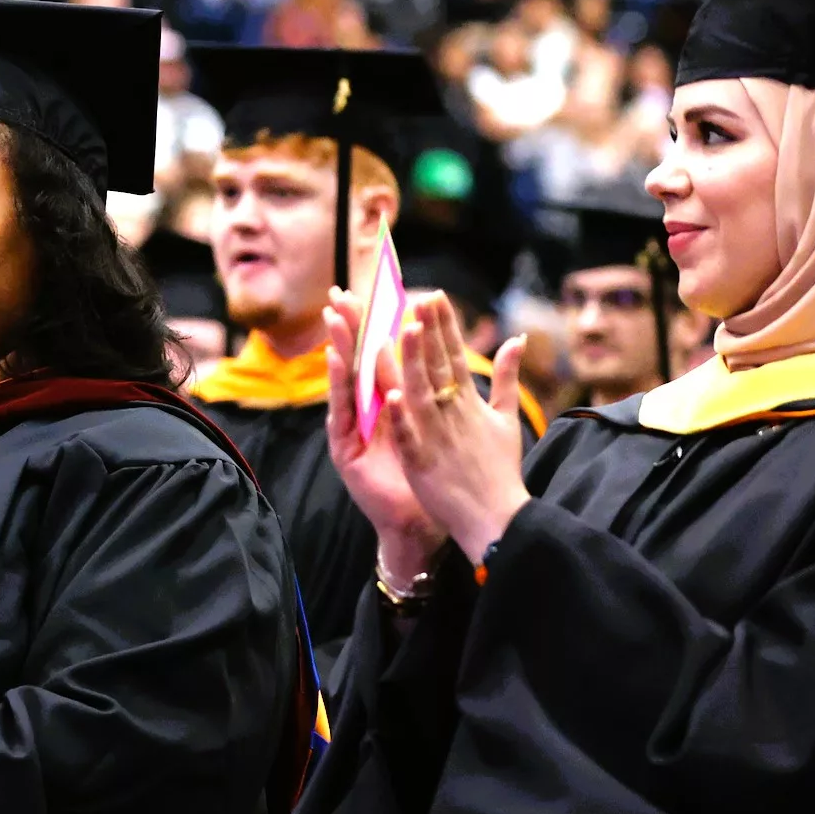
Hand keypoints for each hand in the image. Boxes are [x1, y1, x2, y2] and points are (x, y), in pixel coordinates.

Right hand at [321, 288, 445, 575]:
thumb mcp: (448, 424)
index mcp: (393, 403)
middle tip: (340, 296)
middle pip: (357, 362)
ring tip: (335, 322)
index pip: (383, 355)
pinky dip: (344, 391)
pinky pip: (344, 417)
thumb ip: (457, 385)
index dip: (377, 324)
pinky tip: (341, 365)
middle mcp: (369, 413)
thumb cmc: (433, 475)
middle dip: (348, 329)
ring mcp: (354, 431)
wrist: (421, 523)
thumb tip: (479, 350)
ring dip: (340, 350)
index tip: (374, 290)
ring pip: (345, 384)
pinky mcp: (346, 452)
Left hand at [384, 293, 532, 560]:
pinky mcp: (424, 463)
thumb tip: (517, 338)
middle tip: (417, 298)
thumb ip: (508, 377)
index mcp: (470, 402)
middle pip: (438, 367)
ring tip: (406, 331)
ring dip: (415, 362)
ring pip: (421, 393)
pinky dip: (402, 418)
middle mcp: (454, 414)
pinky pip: (410, 436)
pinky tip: (391, 396)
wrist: (497, 517)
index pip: (455, 355)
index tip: (434, 295)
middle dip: (429, 331)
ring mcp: (438, 437)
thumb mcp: (507, 418)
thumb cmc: (498, 468)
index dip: (444, 325)